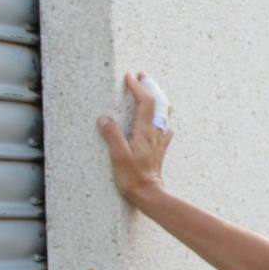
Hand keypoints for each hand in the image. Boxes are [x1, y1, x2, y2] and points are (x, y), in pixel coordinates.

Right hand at [97, 71, 174, 203]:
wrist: (149, 194)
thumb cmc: (133, 177)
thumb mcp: (118, 156)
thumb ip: (112, 135)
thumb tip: (105, 118)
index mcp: (145, 132)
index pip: (144, 103)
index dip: (137, 88)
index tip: (129, 77)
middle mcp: (155, 133)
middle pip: (157, 104)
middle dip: (149, 87)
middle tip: (141, 76)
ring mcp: (159, 141)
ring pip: (162, 113)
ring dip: (155, 99)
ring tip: (149, 90)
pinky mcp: (159, 149)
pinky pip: (163, 126)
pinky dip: (160, 116)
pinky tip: (160, 119)